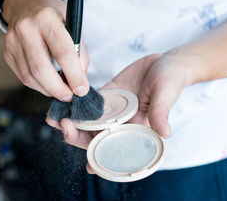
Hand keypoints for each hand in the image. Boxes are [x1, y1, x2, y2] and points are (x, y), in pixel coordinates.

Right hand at [2, 0, 89, 100]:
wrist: (23, 1)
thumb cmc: (52, 13)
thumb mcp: (71, 22)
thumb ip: (78, 50)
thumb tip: (80, 79)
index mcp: (46, 18)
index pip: (62, 52)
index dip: (74, 75)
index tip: (82, 89)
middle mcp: (26, 29)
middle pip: (41, 69)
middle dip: (58, 88)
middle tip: (70, 96)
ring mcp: (12, 41)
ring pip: (30, 76)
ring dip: (48, 90)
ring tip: (61, 91)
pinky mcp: (7, 52)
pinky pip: (23, 76)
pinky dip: (38, 85)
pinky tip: (48, 84)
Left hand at [46, 52, 191, 171]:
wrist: (166, 61)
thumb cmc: (172, 80)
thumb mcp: (166, 94)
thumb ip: (161, 112)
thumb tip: (165, 133)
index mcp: (136, 130)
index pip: (117, 149)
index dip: (102, 159)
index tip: (89, 165)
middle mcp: (121, 123)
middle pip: (96, 136)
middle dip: (78, 136)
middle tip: (64, 126)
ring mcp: (112, 110)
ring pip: (88, 121)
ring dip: (71, 122)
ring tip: (54, 117)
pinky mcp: (107, 95)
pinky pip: (88, 103)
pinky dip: (75, 103)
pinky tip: (62, 99)